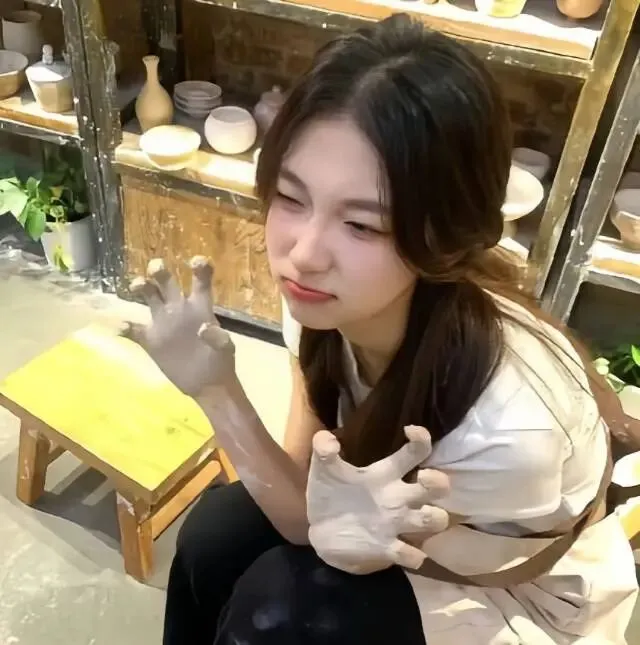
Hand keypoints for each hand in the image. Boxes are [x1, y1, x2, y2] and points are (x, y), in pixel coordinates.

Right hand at [123, 257, 235, 396]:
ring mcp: (163, 323)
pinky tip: (121, 328)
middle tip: (156, 268)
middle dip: (159, 270)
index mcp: (200, 307)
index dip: (199, 268)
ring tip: (137, 286)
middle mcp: (179, 308)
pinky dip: (124, 328)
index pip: (200, 281)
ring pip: (148, 296)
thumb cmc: (220, 362)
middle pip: (166, 281)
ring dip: (140, 286)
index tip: (196, 262)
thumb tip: (204, 328)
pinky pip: (132, 330)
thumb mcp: (225, 349)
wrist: (208, 385)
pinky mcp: (151, 341)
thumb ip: (217, 337)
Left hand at [306, 425, 449, 574]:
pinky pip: (411, 555)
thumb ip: (323, 449)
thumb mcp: (324, 469)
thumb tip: (326, 438)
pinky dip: (411, 556)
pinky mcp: (388, 549)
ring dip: (435, 516)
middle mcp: (399, 497)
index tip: (412, 431)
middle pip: (437, 486)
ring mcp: (397, 524)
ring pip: (434, 520)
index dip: (422, 439)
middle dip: (439, 481)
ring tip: (424, 512)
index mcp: (386, 474)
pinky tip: (401, 550)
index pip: (415, 453)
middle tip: (423, 477)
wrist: (320, 530)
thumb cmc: (330, 494)